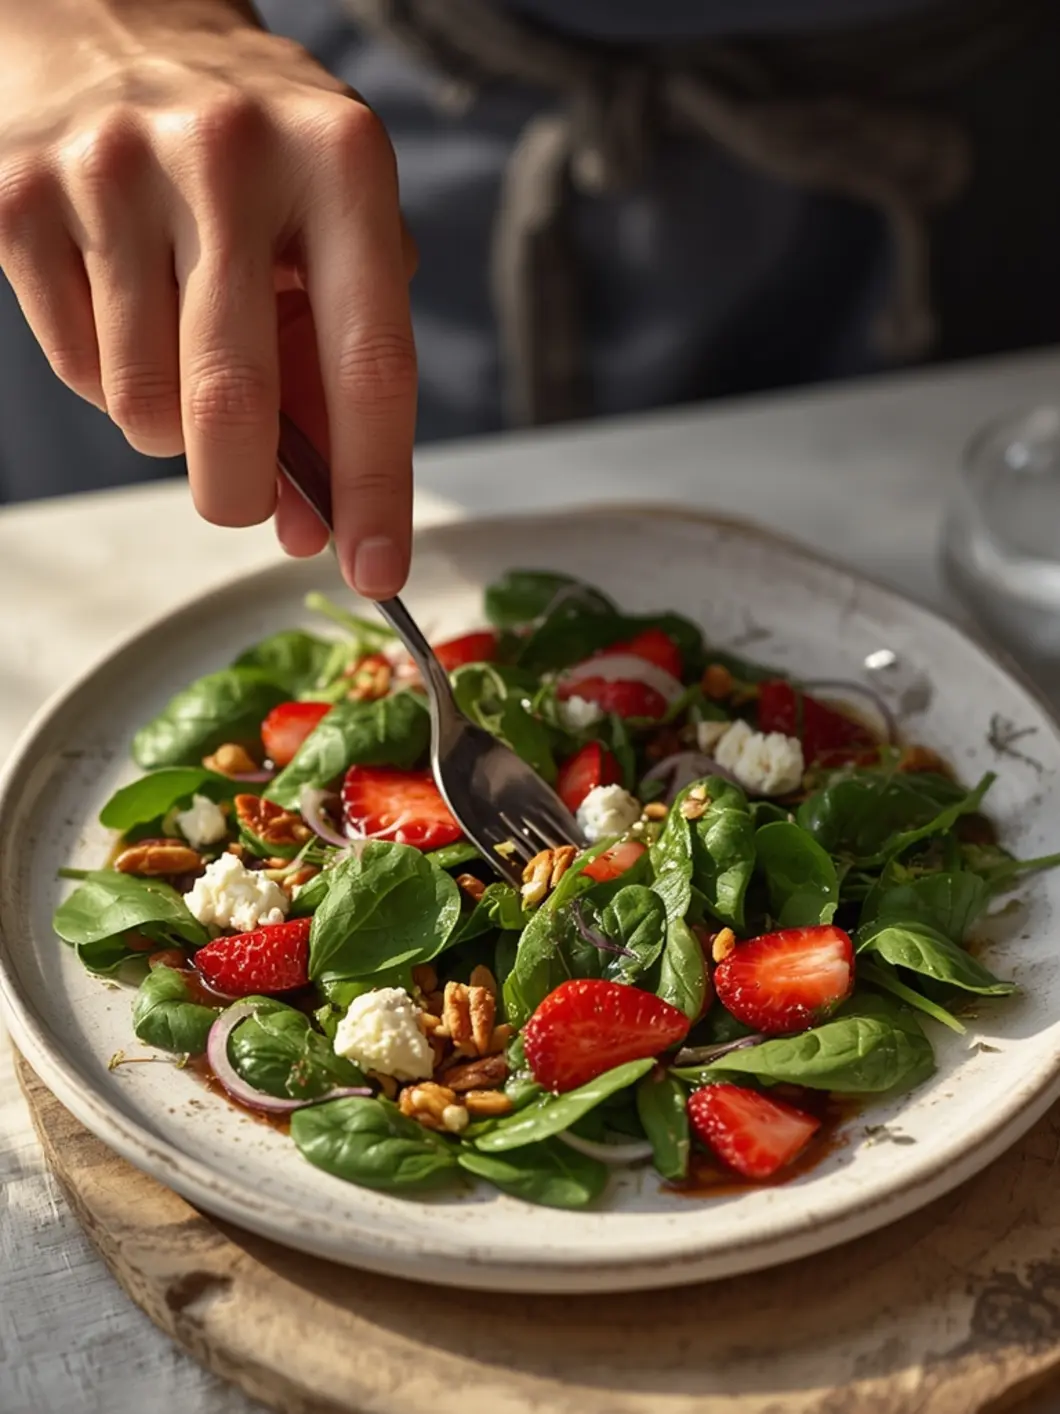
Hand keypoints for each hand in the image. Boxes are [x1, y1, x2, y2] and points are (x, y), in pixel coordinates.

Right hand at [0, 0, 416, 595]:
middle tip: (247, 505)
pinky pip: (76, 368)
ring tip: (180, 347)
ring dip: (169, 426)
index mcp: (340, 162)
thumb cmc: (255, 163)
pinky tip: (126, 307)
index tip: (376, 572)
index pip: (370, 363)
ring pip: (141, 406)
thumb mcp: (332, 234)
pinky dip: (110, 378)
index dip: (375, 487)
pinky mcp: (20, 197)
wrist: (114, 27)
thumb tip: (308, 522)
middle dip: (241, 492)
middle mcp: (229, 153)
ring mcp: (113, 168)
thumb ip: (333, 374)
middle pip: (233, 404)